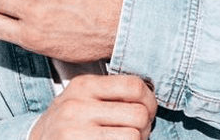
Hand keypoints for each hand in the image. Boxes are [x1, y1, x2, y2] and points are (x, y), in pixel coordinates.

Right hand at [30, 74, 156, 139]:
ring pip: (134, 137)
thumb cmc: (70, 120)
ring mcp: (76, 131)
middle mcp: (77, 106)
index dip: (150, 101)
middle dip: (145, 126)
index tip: (146, 110)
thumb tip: (150, 96)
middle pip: (139, 115)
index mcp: (83, 85)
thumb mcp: (83, 97)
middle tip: (136, 131)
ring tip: (122, 139)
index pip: (134, 86)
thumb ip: (111, 92)